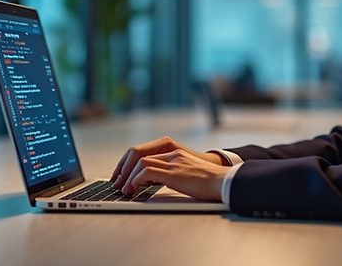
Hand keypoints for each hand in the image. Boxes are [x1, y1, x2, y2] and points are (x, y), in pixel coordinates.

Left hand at [110, 137, 227, 199]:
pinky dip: (135, 180)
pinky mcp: (174, 173)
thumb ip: (173, 172)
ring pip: (140, 162)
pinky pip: (146, 172)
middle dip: (123, 168)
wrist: (224, 182)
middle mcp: (172, 153)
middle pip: (137, 153)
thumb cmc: (209, 182)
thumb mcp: (187, 173)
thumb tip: (157, 181)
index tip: (121, 176)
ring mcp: (173, 161)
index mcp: (174, 152)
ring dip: (127, 176)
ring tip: (123, 189)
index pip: (144, 152)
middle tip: (116, 183)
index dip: (128, 163)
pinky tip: (133, 190)